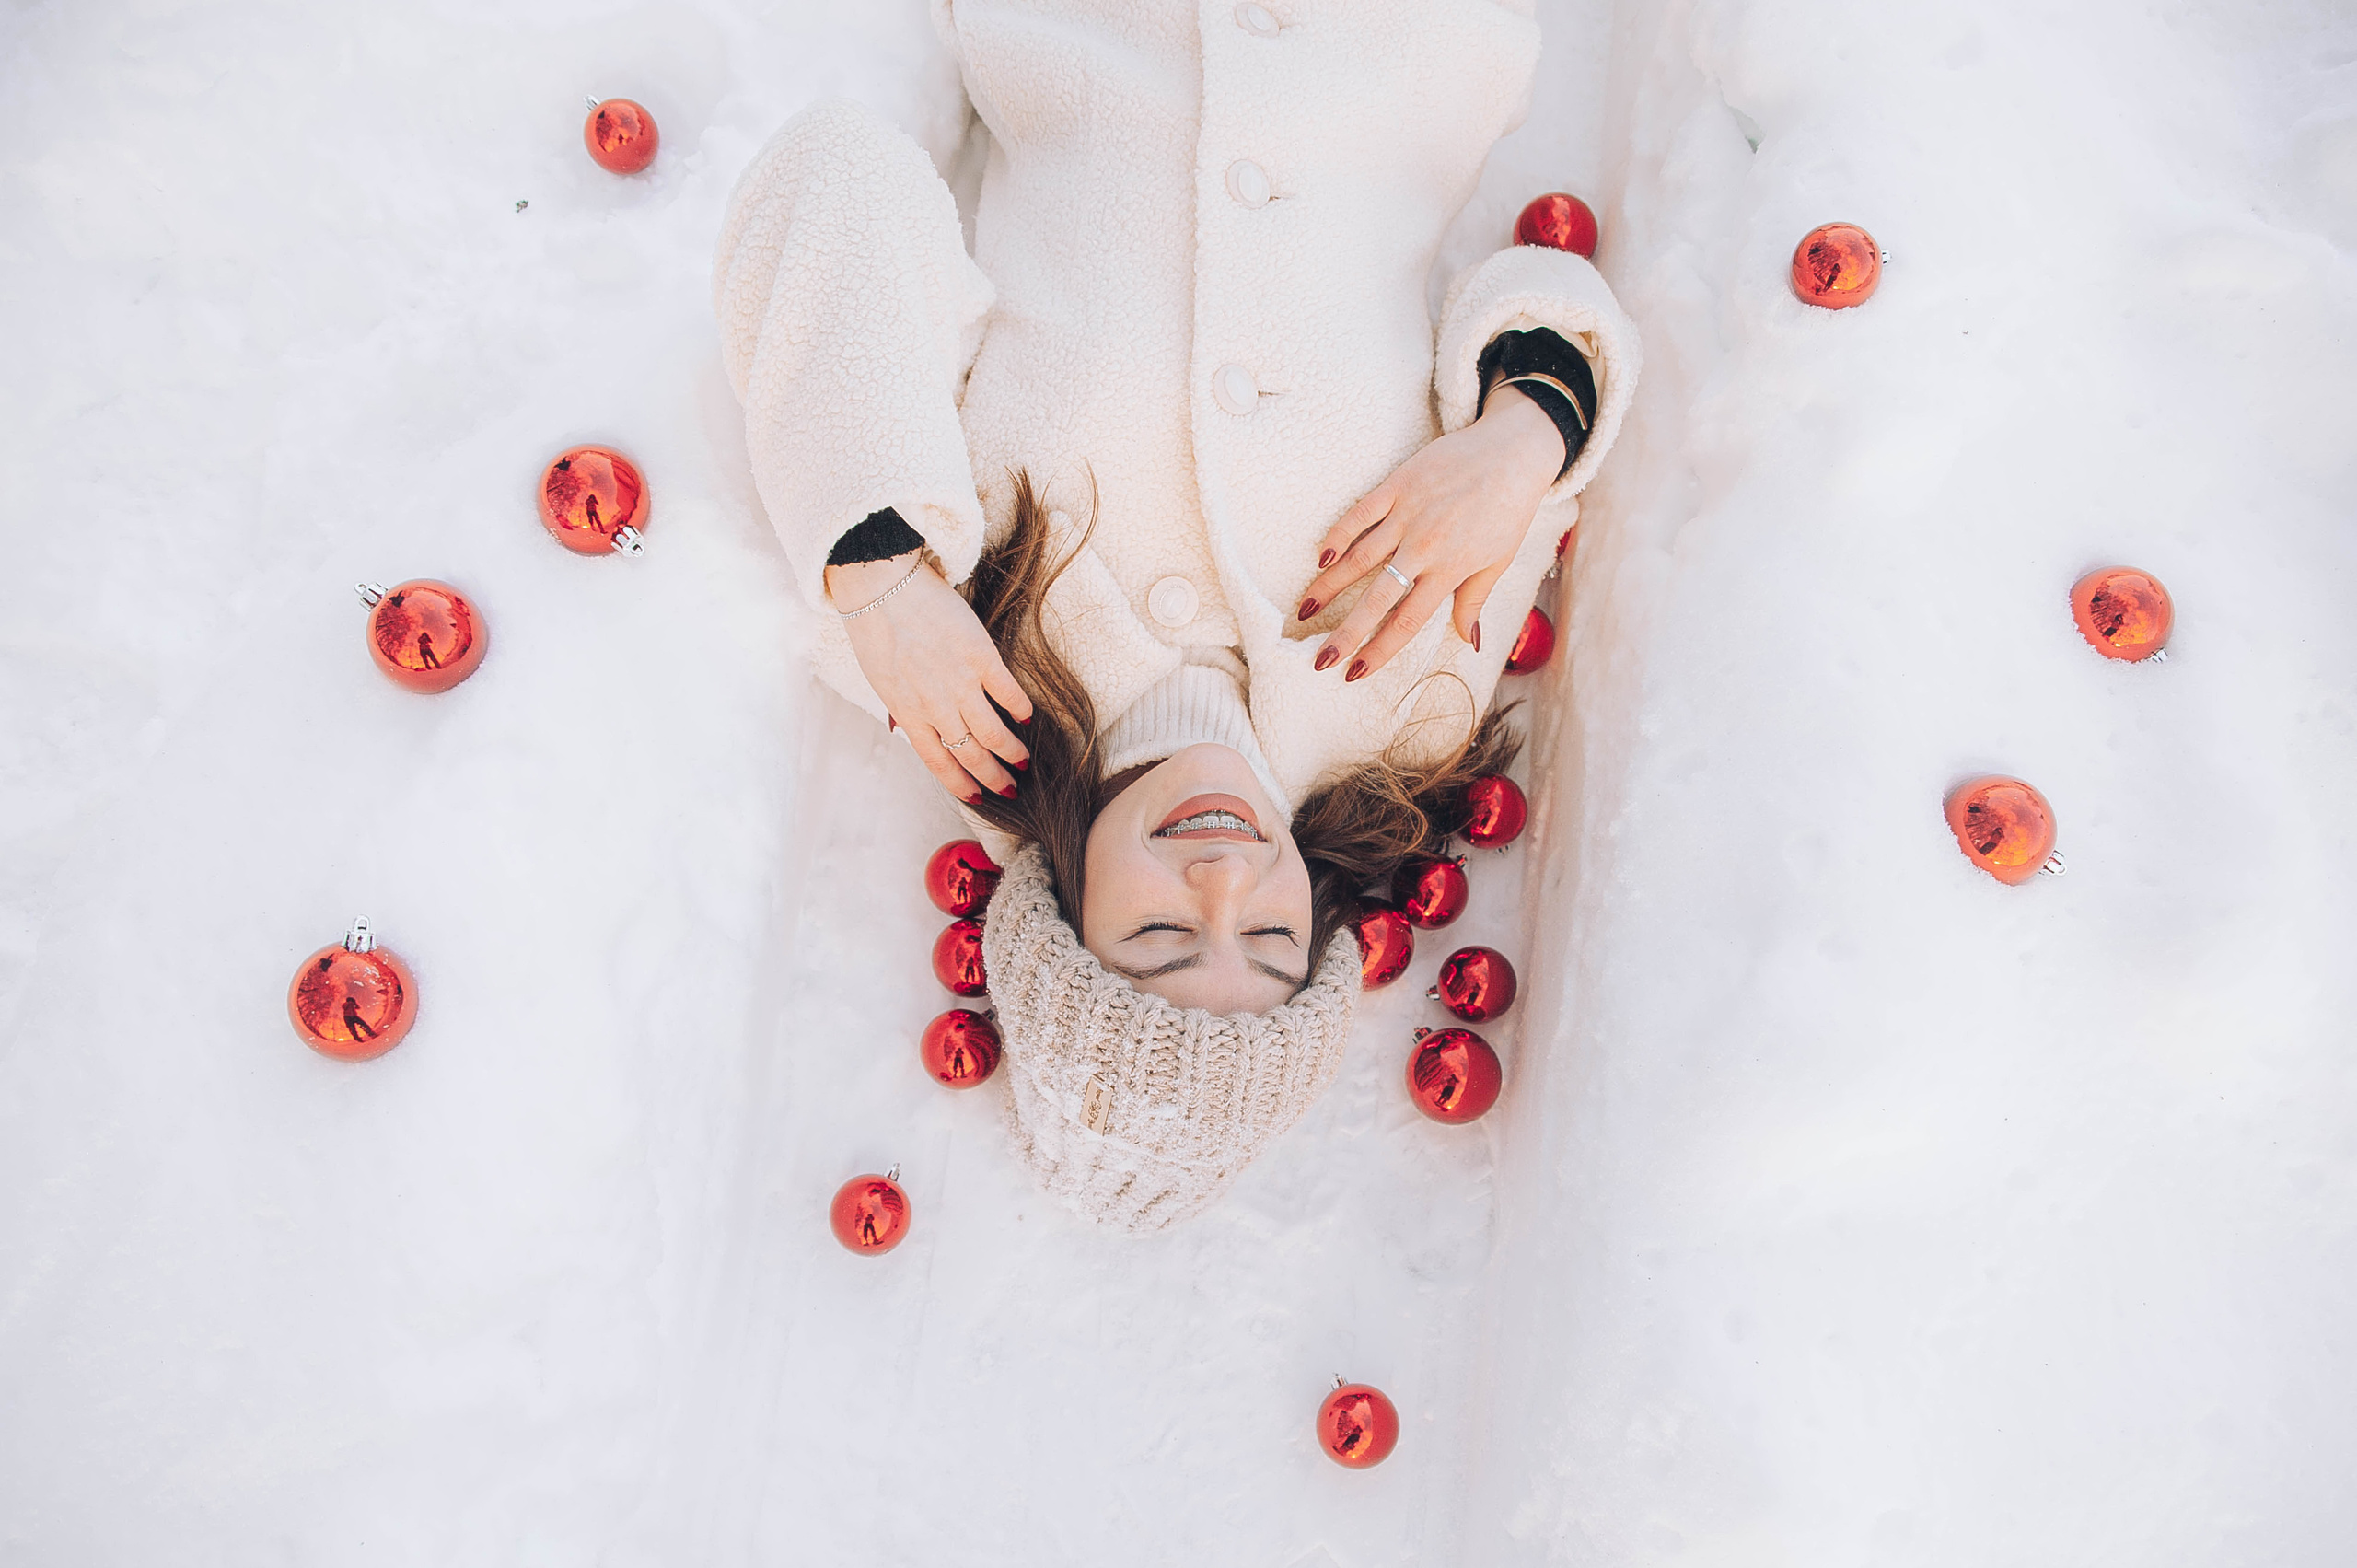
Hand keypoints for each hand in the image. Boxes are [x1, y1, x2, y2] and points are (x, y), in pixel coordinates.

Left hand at [827, 551, 1034, 803]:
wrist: (882, 586)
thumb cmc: (876, 630)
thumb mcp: (881, 680)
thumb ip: (903, 708)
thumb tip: (913, 730)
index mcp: (908, 713)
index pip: (939, 762)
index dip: (961, 784)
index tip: (978, 797)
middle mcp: (936, 706)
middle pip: (971, 755)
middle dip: (994, 777)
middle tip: (1010, 788)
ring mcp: (960, 683)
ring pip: (993, 733)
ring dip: (1012, 752)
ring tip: (1023, 761)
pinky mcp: (980, 656)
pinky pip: (1008, 692)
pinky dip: (1019, 709)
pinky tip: (1026, 718)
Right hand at [1295, 384, 1564, 680]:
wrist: (1514, 451)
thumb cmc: (1509, 509)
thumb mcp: (1498, 560)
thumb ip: (1474, 601)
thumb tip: (1470, 642)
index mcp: (1450, 569)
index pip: (1406, 621)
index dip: (1378, 650)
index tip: (1354, 673)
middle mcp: (1425, 545)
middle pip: (1377, 598)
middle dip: (1346, 633)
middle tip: (1320, 659)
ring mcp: (1409, 513)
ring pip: (1359, 557)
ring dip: (1329, 587)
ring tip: (1304, 611)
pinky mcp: (1399, 484)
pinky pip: (1361, 513)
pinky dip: (1339, 534)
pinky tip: (1321, 557)